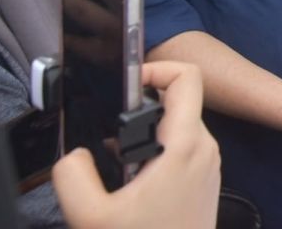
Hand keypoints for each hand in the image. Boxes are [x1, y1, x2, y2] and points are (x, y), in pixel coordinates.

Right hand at [51, 62, 220, 228]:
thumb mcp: (92, 215)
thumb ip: (73, 175)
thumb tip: (74, 156)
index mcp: (186, 144)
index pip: (187, 76)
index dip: (156, 67)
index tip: (129, 82)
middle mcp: (205, 148)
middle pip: (179, 101)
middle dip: (141, 110)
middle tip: (111, 132)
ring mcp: (208, 164)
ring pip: (178, 127)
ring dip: (146, 135)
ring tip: (118, 162)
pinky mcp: (204, 180)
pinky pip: (182, 150)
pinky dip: (156, 154)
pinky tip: (132, 181)